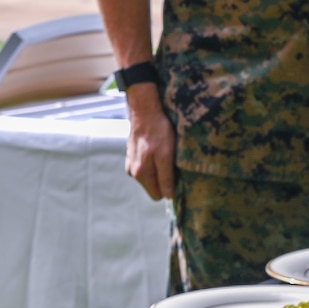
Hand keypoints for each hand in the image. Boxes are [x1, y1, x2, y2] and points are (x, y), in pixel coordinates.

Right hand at [125, 84, 175, 200]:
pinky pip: (147, 166)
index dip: (170, 187)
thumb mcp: (166, 155)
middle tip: (172, 161)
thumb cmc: (158, 131)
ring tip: (164, 152)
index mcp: (140, 174)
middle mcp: (133, 172)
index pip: (158, 195)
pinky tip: (157, 148)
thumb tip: (168, 197)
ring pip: (151, 176)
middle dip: (165, 178)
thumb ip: (166, 178)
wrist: (144, 110)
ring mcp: (131, 163)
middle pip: (154, 186)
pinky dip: (154, 160)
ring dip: (160, 168)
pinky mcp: (132, 155)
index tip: (176, 174)